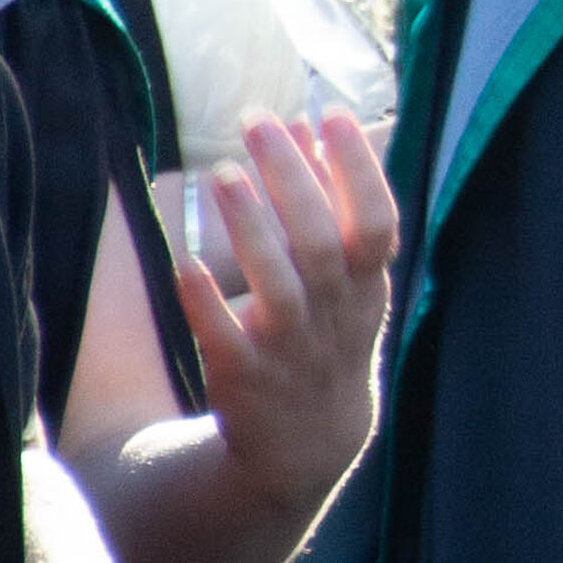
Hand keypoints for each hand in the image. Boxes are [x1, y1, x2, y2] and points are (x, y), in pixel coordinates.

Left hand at [171, 115, 397, 528]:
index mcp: (366, 288)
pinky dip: (207, 302)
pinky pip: (224, 338)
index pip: (377, 223)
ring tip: (224, 172)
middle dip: (292, 180)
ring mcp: (290, 350)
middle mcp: (334, 317)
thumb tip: (310, 124)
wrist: (308, 447)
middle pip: (322, 244)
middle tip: (258, 122)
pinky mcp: (243, 379)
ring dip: (252, 229)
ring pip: (277, 287)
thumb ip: (331, 201)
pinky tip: (184, 261)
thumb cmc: (328, 337)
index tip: (334, 115)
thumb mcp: (348, 279)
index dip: (360, 170)